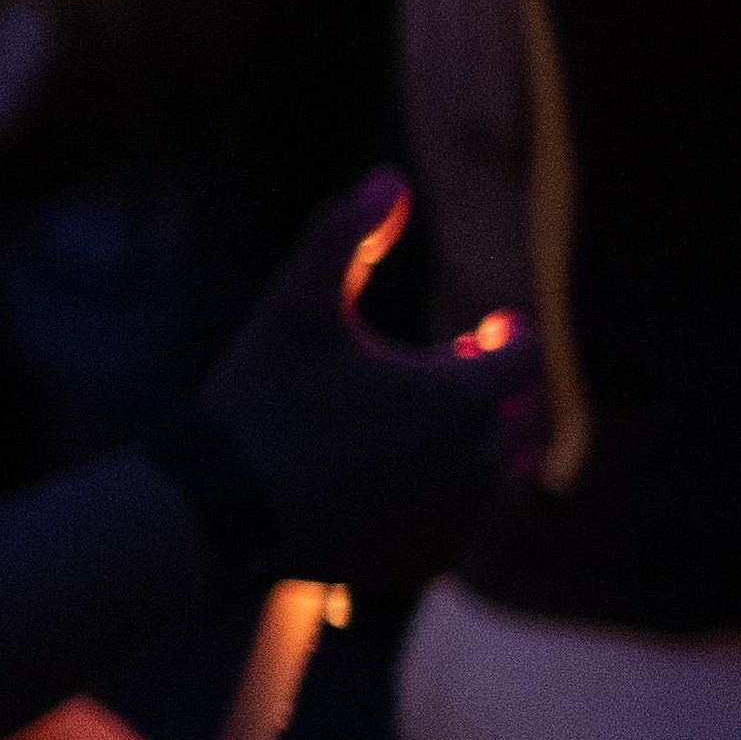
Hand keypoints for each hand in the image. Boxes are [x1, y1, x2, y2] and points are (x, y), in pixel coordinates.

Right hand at [196, 173, 537, 589]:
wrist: (220, 512)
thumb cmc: (261, 401)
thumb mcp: (294, 304)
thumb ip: (343, 233)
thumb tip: (389, 177)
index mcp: (463, 397)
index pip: (520, 354)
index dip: (504, 332)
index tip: (489, 324)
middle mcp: (477, 464)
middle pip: (515, 417)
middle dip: (491, 392)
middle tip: (460, 374)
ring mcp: (454, 521)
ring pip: (495, 476)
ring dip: (478, 449)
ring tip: (439, 433)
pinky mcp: (426, 562)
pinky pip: (461, 527)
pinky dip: (448, 504)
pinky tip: (411, 489)